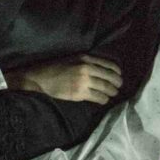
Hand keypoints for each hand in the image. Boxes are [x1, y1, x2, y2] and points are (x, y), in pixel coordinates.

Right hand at [5, 54, 121, 103]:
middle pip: (110, 77)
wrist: (40, 79)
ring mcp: (84, 81)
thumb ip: (87, 62)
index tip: (118, 76)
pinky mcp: (80, 93)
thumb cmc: (55, 68)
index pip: (109, 65)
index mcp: (86, 58)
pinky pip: (98, 97)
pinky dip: (103, 100)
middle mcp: (87, 68)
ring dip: (111, 93)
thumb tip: (101, 69)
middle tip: (118, 88)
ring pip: (106, 88)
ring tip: (112, 95)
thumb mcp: (72, 59)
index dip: (117, 73)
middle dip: (117, 84)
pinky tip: (103, 100)